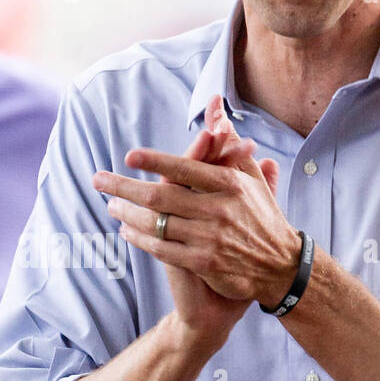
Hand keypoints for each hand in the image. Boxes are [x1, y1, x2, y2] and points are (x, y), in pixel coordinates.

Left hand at [93, 96, 291, 331]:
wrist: (280, 267)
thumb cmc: (262, 217)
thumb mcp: (252, 179)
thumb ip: (230, 145)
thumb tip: (216, 112)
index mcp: (230, 184)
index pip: (185, 168)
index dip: (155, 162)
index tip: (129, 157)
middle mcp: (219, 209)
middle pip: (160, 196)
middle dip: (123, 187)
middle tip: (98, 180)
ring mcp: (210, 238)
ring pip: (156, 223)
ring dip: (126, 214)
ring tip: (110, 206)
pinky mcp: (203, 263)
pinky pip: (162, 249)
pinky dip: (140, 239)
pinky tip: (127, 232)